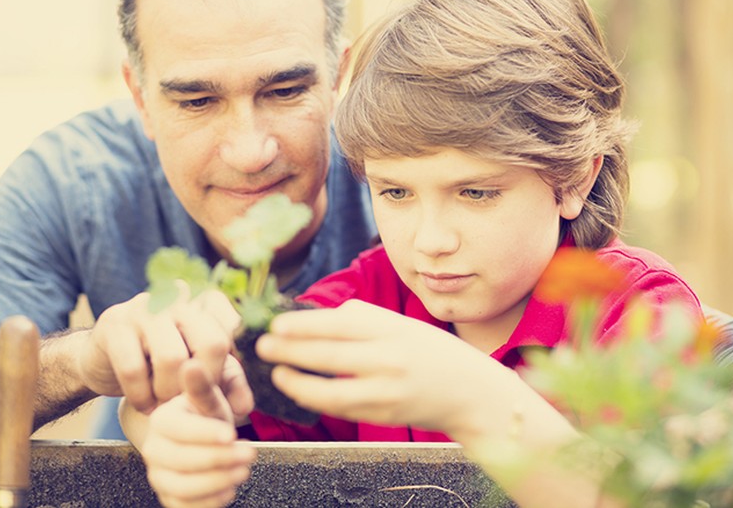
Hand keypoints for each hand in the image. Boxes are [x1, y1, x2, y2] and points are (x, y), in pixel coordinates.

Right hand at [78, 284, 240, 412]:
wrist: (102, 363)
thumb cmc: (157, 368)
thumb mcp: (195, 375)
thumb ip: (224, 385)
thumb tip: (245, 407)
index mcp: (203, 305)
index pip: (232, 333)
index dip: (223, 370)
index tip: (208, 392)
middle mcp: (178, 299)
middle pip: (211, 343)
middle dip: (200, 385)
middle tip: (185, 404)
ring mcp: (145, 307)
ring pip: (172, 358)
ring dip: (167, 393)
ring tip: (162, 407)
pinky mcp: (114, 324)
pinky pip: (134, 369)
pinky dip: (141, 397)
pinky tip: (143, 404)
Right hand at [142, 359, 255, 507]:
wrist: (205, 436)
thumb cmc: (209, 414)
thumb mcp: (211, 397)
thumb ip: (203, 386)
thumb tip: (192, 365)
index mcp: (162, 419)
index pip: (178, 429)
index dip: (205, 434)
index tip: (231, 434)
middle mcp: (153, 448)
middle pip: (180, 461)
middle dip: (219, 458)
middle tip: (249, 453)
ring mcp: (158, 474)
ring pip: (182, 487)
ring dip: (218, 481)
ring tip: (244, 470)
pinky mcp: (168, 496)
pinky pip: (184, 507)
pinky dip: (210, 501)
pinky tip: (229, 489)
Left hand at [256, 299, 509, 436]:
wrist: (470, 392)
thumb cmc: (430, 351)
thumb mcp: (402, 324)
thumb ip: (363, 318)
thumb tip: (318, 317)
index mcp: (392, 330)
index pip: (339, 325)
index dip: (303, 324)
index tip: (276, 323)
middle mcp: (390, 360)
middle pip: (329, 355)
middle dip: (290, 351)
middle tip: (262, 346)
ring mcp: (387, 391)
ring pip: (331, 390)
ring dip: (297, 381)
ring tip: (276, 372)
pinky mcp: (384, 415)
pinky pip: (342, 408)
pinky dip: (315, 399)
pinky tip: (300, 389)